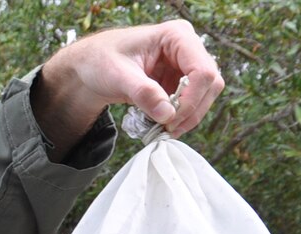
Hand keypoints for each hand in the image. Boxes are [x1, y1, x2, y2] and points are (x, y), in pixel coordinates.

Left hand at [35, 19, 224, 155]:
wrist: (89, 68)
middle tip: (167, 129)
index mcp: (176, 36)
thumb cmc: (100, 61)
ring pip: (204, 96)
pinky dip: (179, 118)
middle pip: (210, 84)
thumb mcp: (117, 76)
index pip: (202, 70)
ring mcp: (184, 66)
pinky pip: (190, 104)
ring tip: (163, 130)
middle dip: (191, 110)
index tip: (170, 119)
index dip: (191, 99)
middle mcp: (187, 48)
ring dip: (187, 117)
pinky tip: (162, 126)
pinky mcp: (178, 82)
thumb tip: (167, 115)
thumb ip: (142, 93)